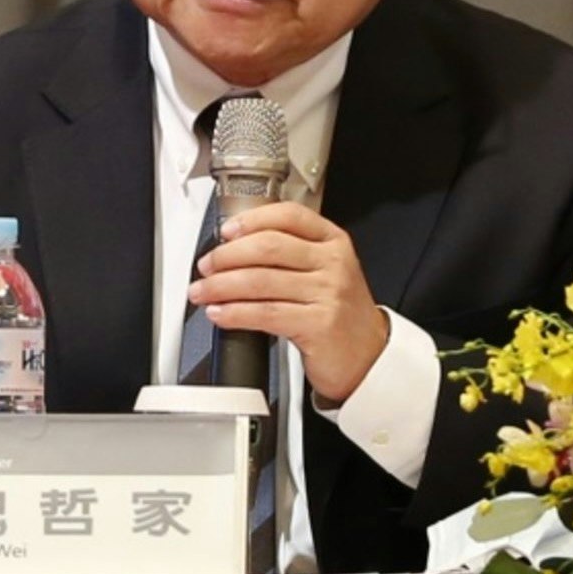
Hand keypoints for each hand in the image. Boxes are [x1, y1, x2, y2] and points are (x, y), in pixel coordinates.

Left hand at [191, 201, 390, 402]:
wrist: (369, 357)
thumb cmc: (340, 314)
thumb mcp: (326, 272)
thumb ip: (292, 254)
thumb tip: (235, 247)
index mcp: (333, 242)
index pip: (288, 216)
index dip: (251, 220)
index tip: (225, 231)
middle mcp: (333, 263)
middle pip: (269, 246)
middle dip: (227, 256)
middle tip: (206, 266)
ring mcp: (328, 294)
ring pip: (261, 281)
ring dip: (222, 286)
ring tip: (202, 292)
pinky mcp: (318, 325)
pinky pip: (265, 314)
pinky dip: (235, 313)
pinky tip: (221, 314)